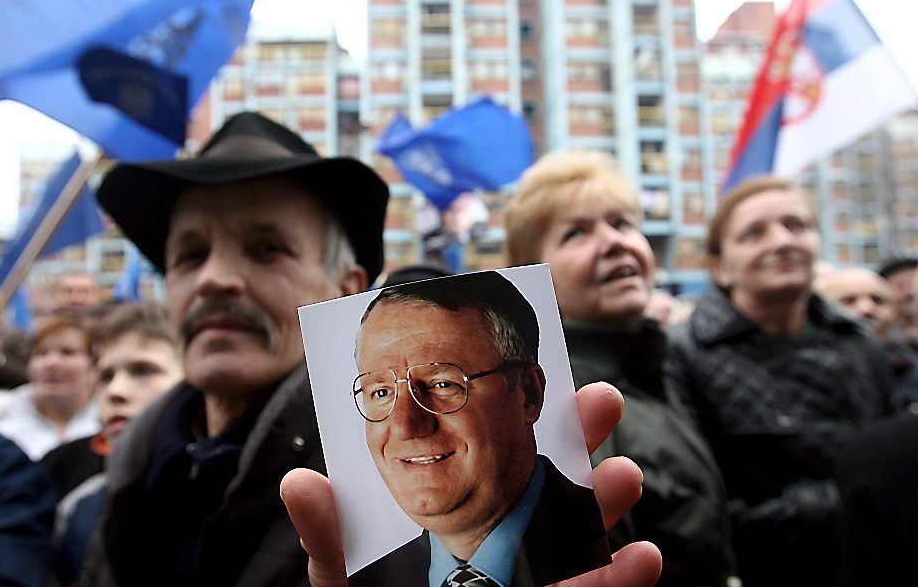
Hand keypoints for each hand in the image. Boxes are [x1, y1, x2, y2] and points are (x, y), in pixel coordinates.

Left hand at [281, 382, 661, 586]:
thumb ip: (328, 543)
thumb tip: (299, 483)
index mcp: (448, 524)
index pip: (484, 462)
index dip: (508, 420)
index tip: (527, 377)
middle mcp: (497, 547)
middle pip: (542, 486)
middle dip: (576, 443)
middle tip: (600, 402)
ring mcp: (528, 579)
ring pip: (577, 537)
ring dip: (605, 504)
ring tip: (626, 476)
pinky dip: (621, 579)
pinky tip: (644, 560)